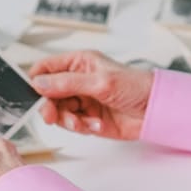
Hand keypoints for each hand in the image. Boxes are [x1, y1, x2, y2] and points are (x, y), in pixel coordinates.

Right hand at [29, 50, 153, 140]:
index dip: (37, 81)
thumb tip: (39, 83)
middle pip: (48, 94)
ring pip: (59, 112)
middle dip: (50, 106)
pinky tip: (96, 124)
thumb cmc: (136, 86)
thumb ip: (67, 83)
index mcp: (79, 63)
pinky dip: (81, 127)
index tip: (33, 94)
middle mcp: (78, 80)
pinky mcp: (89, 118)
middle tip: (52, 115)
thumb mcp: (100, 82)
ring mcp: (83, 100)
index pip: (47, 68)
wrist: (156, 109)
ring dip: (68, 120)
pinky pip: (73, 124)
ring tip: (82, 123)